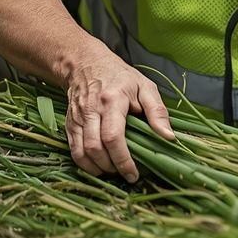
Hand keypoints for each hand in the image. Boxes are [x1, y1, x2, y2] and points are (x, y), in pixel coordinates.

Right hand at [65, 47, 174, 181]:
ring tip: (113, 172)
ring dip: (97, 169)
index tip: (133, 173)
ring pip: (82, 152)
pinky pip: (73, 150)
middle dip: (111, 167)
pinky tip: (98, 167)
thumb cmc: (120, 76)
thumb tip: (169, 137)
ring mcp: (77, 117)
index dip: (122, 160)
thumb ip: (157, 111)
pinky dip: (85, 164)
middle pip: (95, 147)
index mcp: (112, 100)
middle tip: (126, 174)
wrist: (86, 63)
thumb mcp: (145, 86)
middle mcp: (91, 110)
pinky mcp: (69, 123)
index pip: (113, 136)